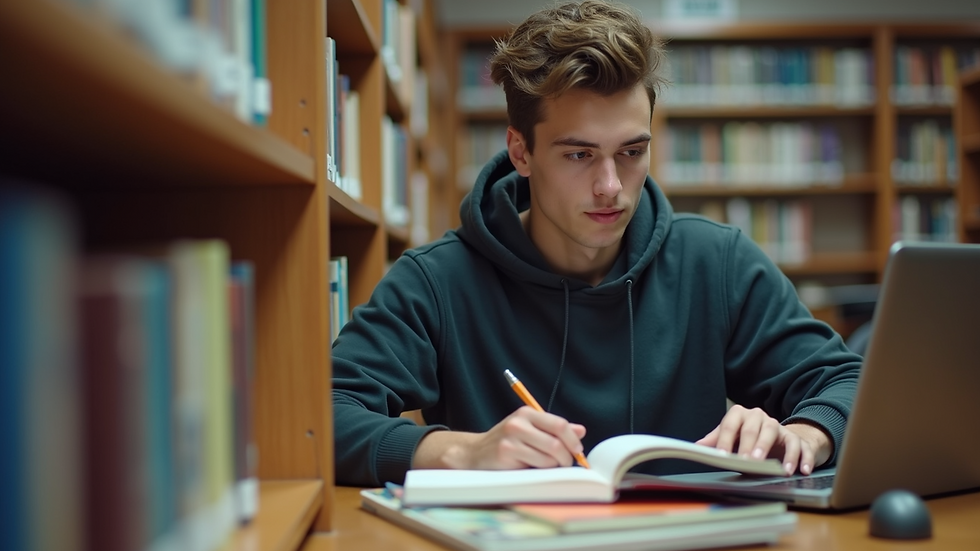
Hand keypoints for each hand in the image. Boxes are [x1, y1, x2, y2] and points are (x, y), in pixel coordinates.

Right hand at [413, 406, 585, 469]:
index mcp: (527, 413)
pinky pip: (536, 466)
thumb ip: (554, 429)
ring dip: (554, 466)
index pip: (559, 424)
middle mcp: (519, 422)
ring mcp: (511, 438)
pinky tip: (533, 468)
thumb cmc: (507, 442)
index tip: (577, 450)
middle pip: (557, 442)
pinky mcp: (506, 454)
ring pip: (549, 456)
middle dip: (566, 456)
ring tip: (547, 466)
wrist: (475, 454)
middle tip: (565, 463)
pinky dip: (541, 470)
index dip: (573, 440)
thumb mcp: (530, 430)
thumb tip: (581, 431)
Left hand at [695, 405, 831, 474]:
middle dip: (750, 446)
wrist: (778, 436)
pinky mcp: (796, 438)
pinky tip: (800, 471)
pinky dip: (801, 458)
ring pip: (775, 433)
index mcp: (740, 415)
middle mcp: (760, 417)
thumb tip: (696, 447)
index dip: (725, 440)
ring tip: (775, 468)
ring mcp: (779, 426)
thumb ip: (716, 440)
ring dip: (774, 450)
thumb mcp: (732, 436)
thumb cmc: (749, 436)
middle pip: (753, 428)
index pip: (730, 425)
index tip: (723, 455)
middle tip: (748, 461)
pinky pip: (800, 446)